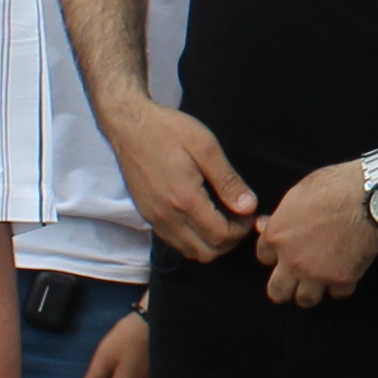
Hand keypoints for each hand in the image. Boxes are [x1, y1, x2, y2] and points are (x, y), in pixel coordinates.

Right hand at [107, 96, 262, 260]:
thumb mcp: (205, 146)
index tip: (248, 212)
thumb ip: (228, 180)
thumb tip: (248, 207)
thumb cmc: (168, 130)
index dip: (241, 229)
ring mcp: (154, 218)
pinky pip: (174, 242)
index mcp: (184, 199)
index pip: (221, 236)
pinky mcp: (147, 216)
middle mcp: (167, 216)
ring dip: (211, 243)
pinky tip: (201, 217)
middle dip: (229, 241)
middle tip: (238, 218)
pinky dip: (193, 239)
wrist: (128, 126)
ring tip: (222, 218)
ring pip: (190, 251)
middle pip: (207, 252)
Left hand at [253, 161, 377, 306]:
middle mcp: (292, 260)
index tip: (285, 251)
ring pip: (305, 300)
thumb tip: (264, 225)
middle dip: (283, 287)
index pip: (263, 258)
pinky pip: (337, 293)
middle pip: (277, 291)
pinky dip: (340, 285)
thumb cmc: (332, 186)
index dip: (275, 254)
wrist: (368, 196)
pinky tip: (344, 272)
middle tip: (294, 280)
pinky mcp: (342, 279)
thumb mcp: (298, 193)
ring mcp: (317, 273)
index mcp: (277, 236)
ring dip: (311, 290)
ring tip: (319, 280)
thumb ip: (280, 215)